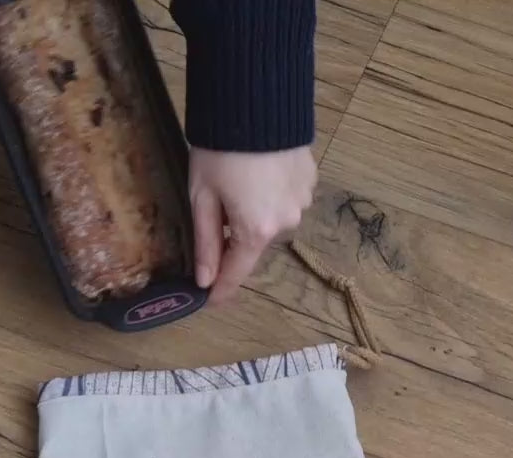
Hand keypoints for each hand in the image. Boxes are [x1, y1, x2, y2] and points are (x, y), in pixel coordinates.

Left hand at [189, 147, 316, 303]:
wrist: (257, 100)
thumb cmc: (220, 149)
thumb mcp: (202, 196)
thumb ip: (206, 242)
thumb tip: (205, 280)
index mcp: (255, 231)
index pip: (236, 273)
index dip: (221, 290)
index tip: (210, 302)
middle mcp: (285, 224)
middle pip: (253, 245)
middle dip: (235, 236)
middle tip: (217, 207)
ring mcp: (302, 204)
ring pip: (271, 223)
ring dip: (256, 214)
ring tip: (240, 183)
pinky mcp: (310, 183)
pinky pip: (286, 201)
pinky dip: (271, 196)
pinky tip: (260, 173)